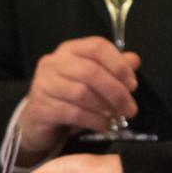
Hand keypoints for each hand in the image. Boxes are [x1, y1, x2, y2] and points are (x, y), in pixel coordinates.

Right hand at [20, 37, 139, 163]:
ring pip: (82, 93)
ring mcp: (44, 84)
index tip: (133, 85)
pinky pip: (73, 113)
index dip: (119, 64)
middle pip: (91, 71)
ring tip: (117, 118)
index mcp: (69, 50)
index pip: (97, 46)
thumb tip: (134, 60)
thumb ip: (112, 68)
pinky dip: (94, 121)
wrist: (37, 122)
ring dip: (105, 108)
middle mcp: (54, 63)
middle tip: (130, 108)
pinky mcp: (41, 108)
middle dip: (116, 91)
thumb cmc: (68, 98)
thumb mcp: (92, 81)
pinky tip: (104, 126)